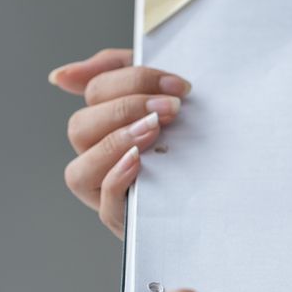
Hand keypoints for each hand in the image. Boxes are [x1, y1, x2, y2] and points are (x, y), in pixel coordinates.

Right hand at [51, 47, 192, 237]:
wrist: (232, 181)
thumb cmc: (194, 134)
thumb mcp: (162, 92)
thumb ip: (116, 71)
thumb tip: (59, 77)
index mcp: (105, 122)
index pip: (94, 92)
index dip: (131, 81)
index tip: (175, 85)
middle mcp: (98, 158)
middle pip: (79, 128)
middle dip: (124, 109)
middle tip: (169, 108)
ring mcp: (106, 192)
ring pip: (79, 171)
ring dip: (114, 143)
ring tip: (154, 130)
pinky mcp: (126, 220)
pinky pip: (105, 203)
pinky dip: (117, 178)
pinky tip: (139, 160)